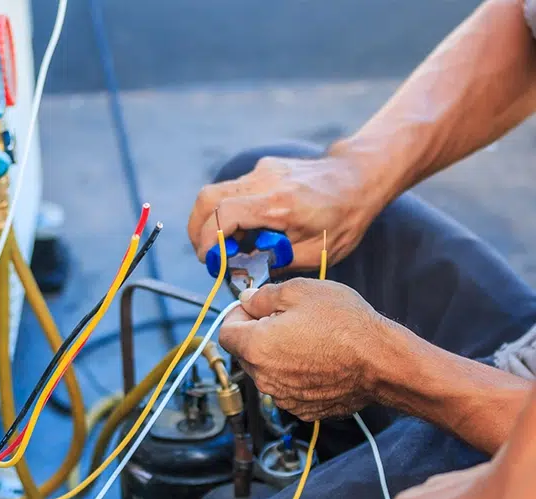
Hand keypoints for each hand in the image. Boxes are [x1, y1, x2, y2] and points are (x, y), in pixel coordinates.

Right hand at [188, 153, 383, 269]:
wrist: (359, 178)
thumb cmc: (343, 218)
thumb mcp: (315, 253)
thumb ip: (276, 261)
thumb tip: (245, 269)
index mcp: (279, 204)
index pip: (224, 215)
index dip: (209, 241)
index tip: (211, 262)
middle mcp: (265, 181)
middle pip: (207, 198)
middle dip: (198, 230)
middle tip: (208, 255)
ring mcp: (262, 170)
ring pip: (216, 192)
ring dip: (214, 221)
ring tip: (232, 245)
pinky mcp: (264, 168)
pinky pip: (234, 190)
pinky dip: (230, 212)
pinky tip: (249, 229)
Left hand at [218, 278, 386, 420]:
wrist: (381, 362)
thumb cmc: (344, 324)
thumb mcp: (301, 291)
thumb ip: (264, 296)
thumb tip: (247, 300)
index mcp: (255, 347)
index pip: (225, 333)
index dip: (237, 316)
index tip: (253, 308)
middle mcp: (264, 378)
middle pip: (245, 353)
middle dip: (257, 335)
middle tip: (286, 319)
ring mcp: (283, 397)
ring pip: (266, 372)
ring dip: (276, 355)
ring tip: (307, 339)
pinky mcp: (303, 409)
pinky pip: (288, 387)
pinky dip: (295, 374)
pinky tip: (318, 360)